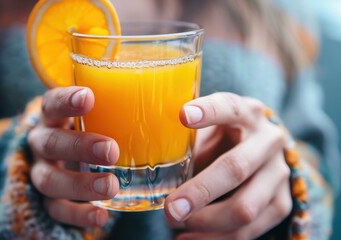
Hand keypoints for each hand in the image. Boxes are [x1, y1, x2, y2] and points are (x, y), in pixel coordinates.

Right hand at [28, 86, 119, 227]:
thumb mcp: (99, 113)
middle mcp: (42, 143)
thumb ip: (120, 108)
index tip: (89, 97)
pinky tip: (100, 216)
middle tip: (111, 151)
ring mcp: (43, 172)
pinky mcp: (47, 199)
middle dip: (80, 146)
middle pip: (51, 143)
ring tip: (110, 186)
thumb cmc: (91, 128)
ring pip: (50, 179)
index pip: (52, 103)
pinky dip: (78, 214)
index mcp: (53, 116)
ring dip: (79, 184)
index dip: (66, 100)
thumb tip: (175, 102)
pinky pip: (56, 209)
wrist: (63, 157)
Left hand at [164, 92, 291, 238]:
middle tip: (170, 209)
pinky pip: (250, 230)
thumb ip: (189, 141)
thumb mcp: (210, 128)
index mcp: (247, 113)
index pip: (229, 107)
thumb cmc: (225, 137)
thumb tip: (152, 160)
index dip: (208, 111)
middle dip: (200, 192)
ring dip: (205, 222)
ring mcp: (279, 173)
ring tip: (175, 224)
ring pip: (245, 207)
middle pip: (235, 168)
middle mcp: (269, 140)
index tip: (182, 115)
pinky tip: (189, 237)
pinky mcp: (281, 202)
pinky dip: (215, 238)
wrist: (265, 152)